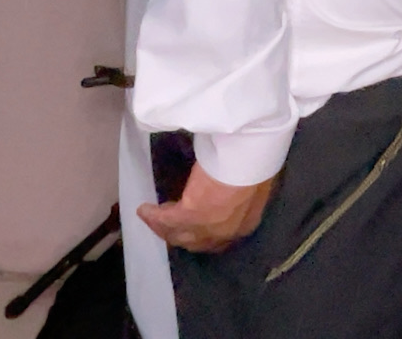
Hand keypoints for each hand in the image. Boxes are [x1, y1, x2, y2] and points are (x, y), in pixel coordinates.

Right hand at [137, 161, 274, 252]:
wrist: (251, 158)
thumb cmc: (257, 160)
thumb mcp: (253, 179)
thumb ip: (244, 188)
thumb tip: (237, 182)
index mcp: (245, 223)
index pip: (222, 236)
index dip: (207, 233)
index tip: (197, 225)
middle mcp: (226, 233)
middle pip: (197, 242)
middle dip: (183, 235)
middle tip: (169, 224)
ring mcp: (205, 228)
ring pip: (178, 235)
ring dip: (163, 227)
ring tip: (152, 216)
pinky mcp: (188, 216)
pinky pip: (165, 219)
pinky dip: (153, 216)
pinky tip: (144, 210)